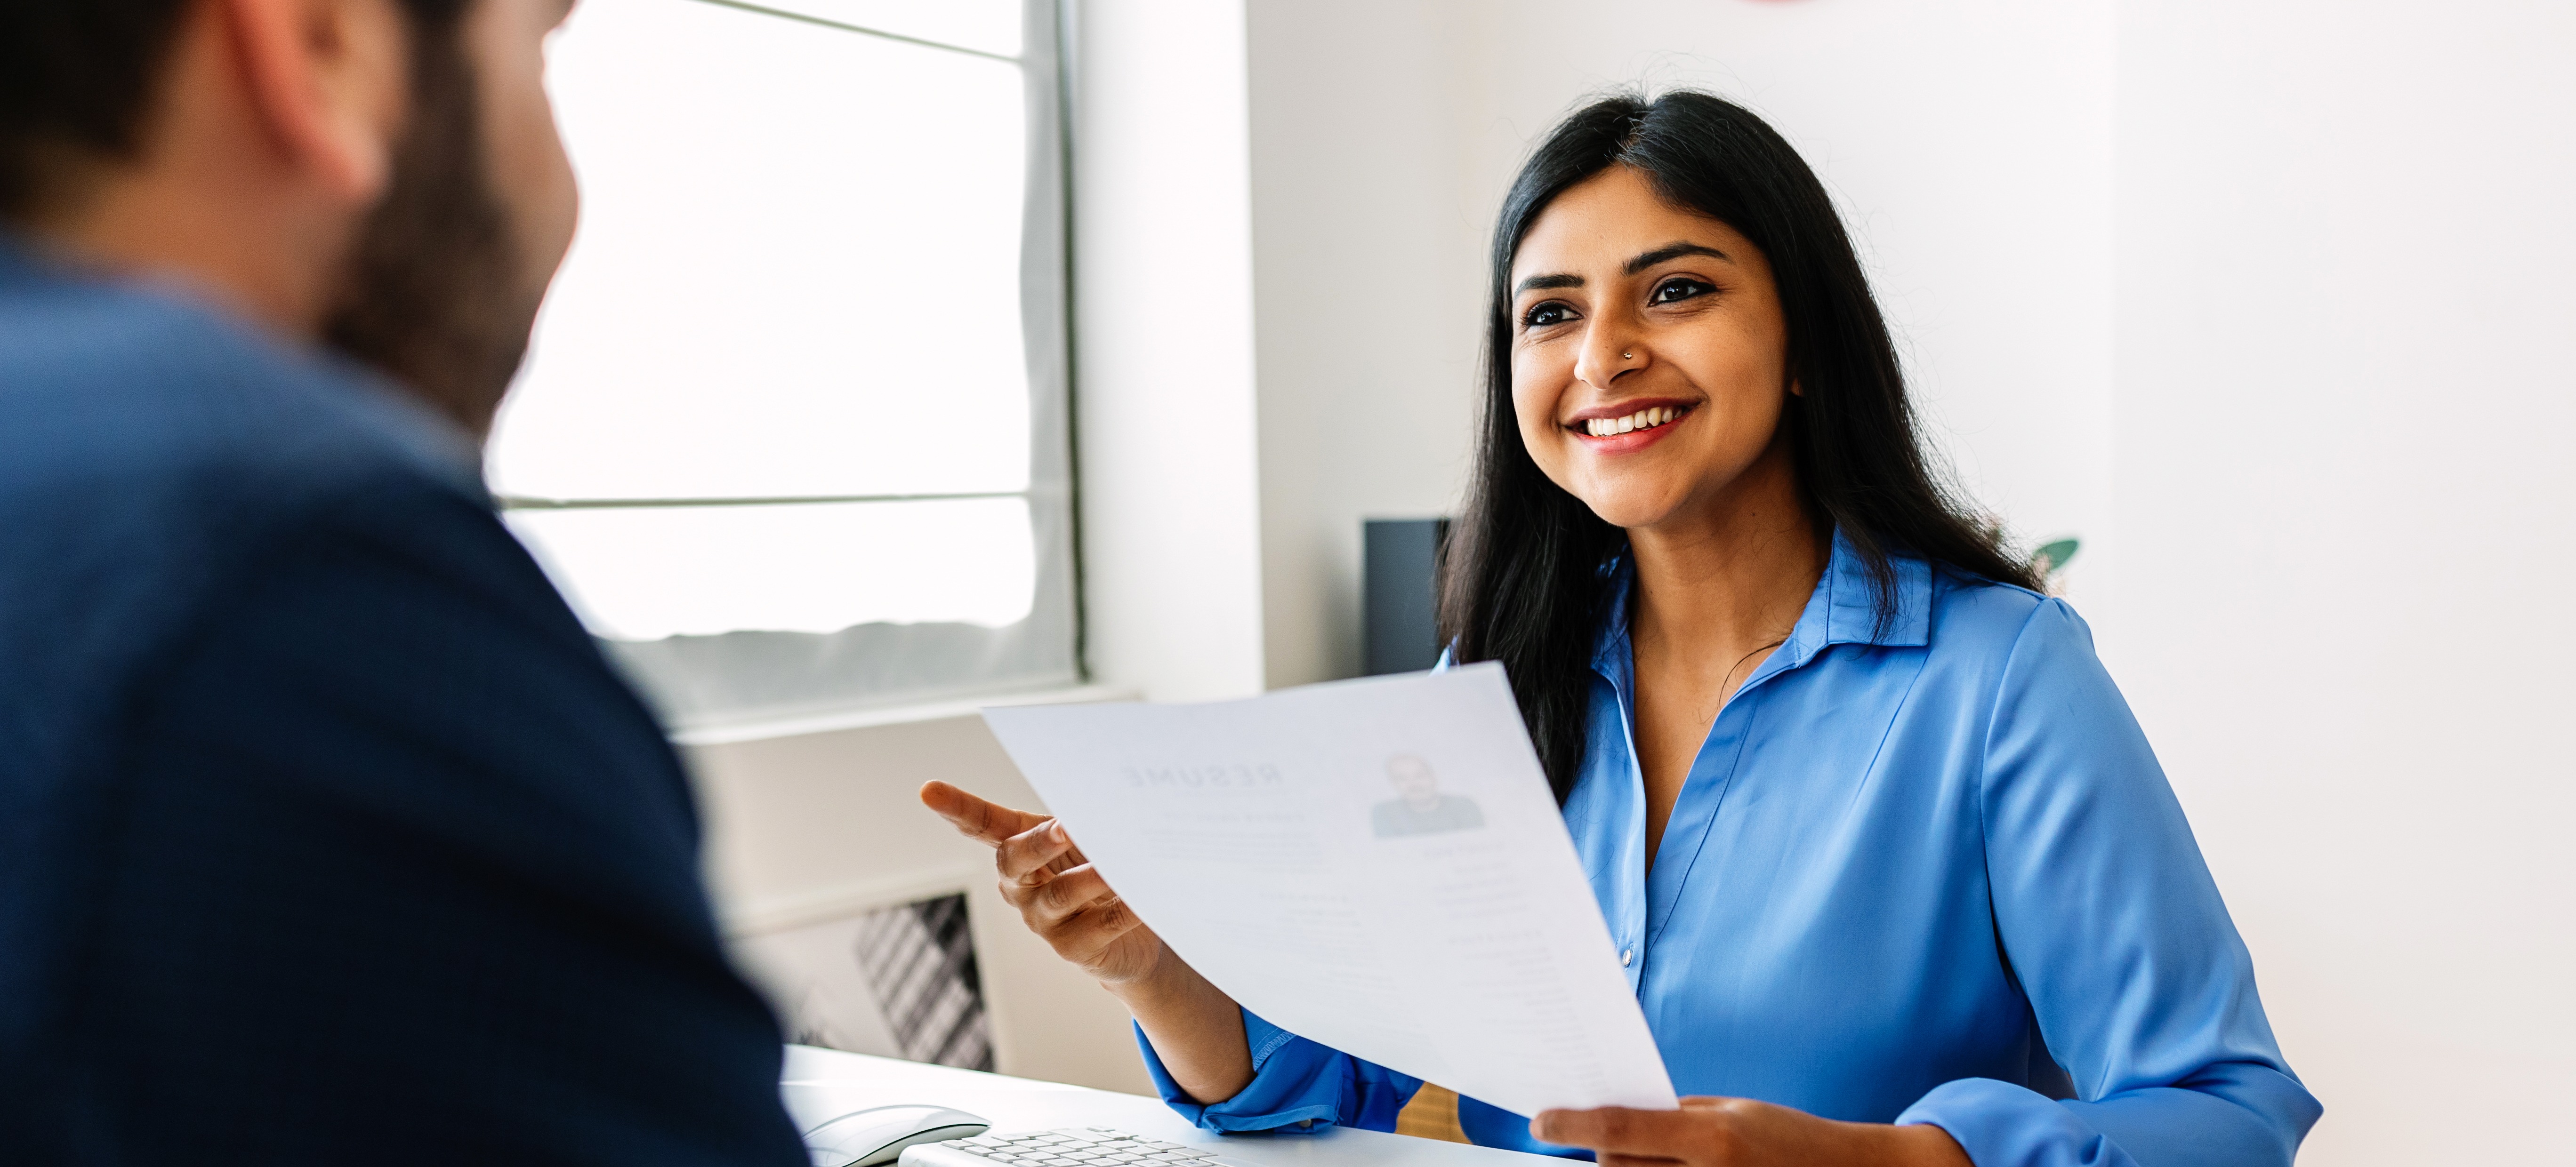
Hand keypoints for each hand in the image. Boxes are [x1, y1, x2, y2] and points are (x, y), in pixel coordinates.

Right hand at [918, 781, 1169, 986]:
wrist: (1133, 938)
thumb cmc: (1103, 877)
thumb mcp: (1090, 844)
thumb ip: (1085, 824)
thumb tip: (1099, 803)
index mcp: (1019, 853)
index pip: (983, 826)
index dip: (957, 809)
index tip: (928, 791)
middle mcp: (1022, 887)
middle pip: (1015, 861)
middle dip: (1038, 843)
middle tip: (1066, 826)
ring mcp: (1044, 921)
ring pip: (1059, 896)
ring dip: (1088, 878)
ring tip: (1114, 866)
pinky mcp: (1074, 949)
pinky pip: (1098, 927)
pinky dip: (1122, 909)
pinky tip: (1141, 897)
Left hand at [1531, 1097, 1969, 1166]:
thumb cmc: (1787, 1138)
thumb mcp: (1732, 1112)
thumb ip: (1677, 1118)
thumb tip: (1621, 1120)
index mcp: (1712, 1138)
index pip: (1621, 1128)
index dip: (1573, 1124)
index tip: (1540, 1121)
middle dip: (1604, 1151)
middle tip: (1600, 1133)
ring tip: (1653, 1156)